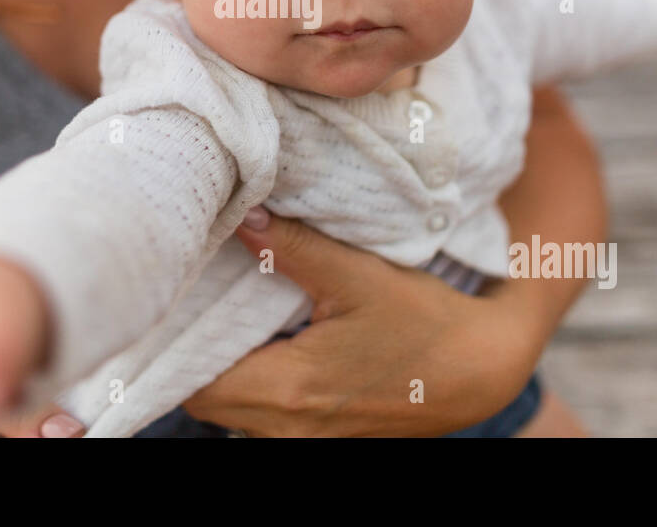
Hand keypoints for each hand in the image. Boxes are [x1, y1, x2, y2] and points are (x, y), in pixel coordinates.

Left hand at [174, 210, 539, 436]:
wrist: (480, 371)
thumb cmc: (425, 324)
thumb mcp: (359, 275)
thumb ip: (294, 247)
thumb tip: (240, 215)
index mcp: (288, 390)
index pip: (192, 379)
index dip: (176, 339)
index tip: (177, 293)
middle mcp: (285, 429)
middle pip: (201, 396)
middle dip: (192, 349)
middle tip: (195, 292)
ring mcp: (300, 441)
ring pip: (226, 408)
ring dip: (218, 365)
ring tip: (222, 309)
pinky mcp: (313, 437)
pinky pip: (253, 414)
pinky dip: (245, 378)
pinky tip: (256, 338)